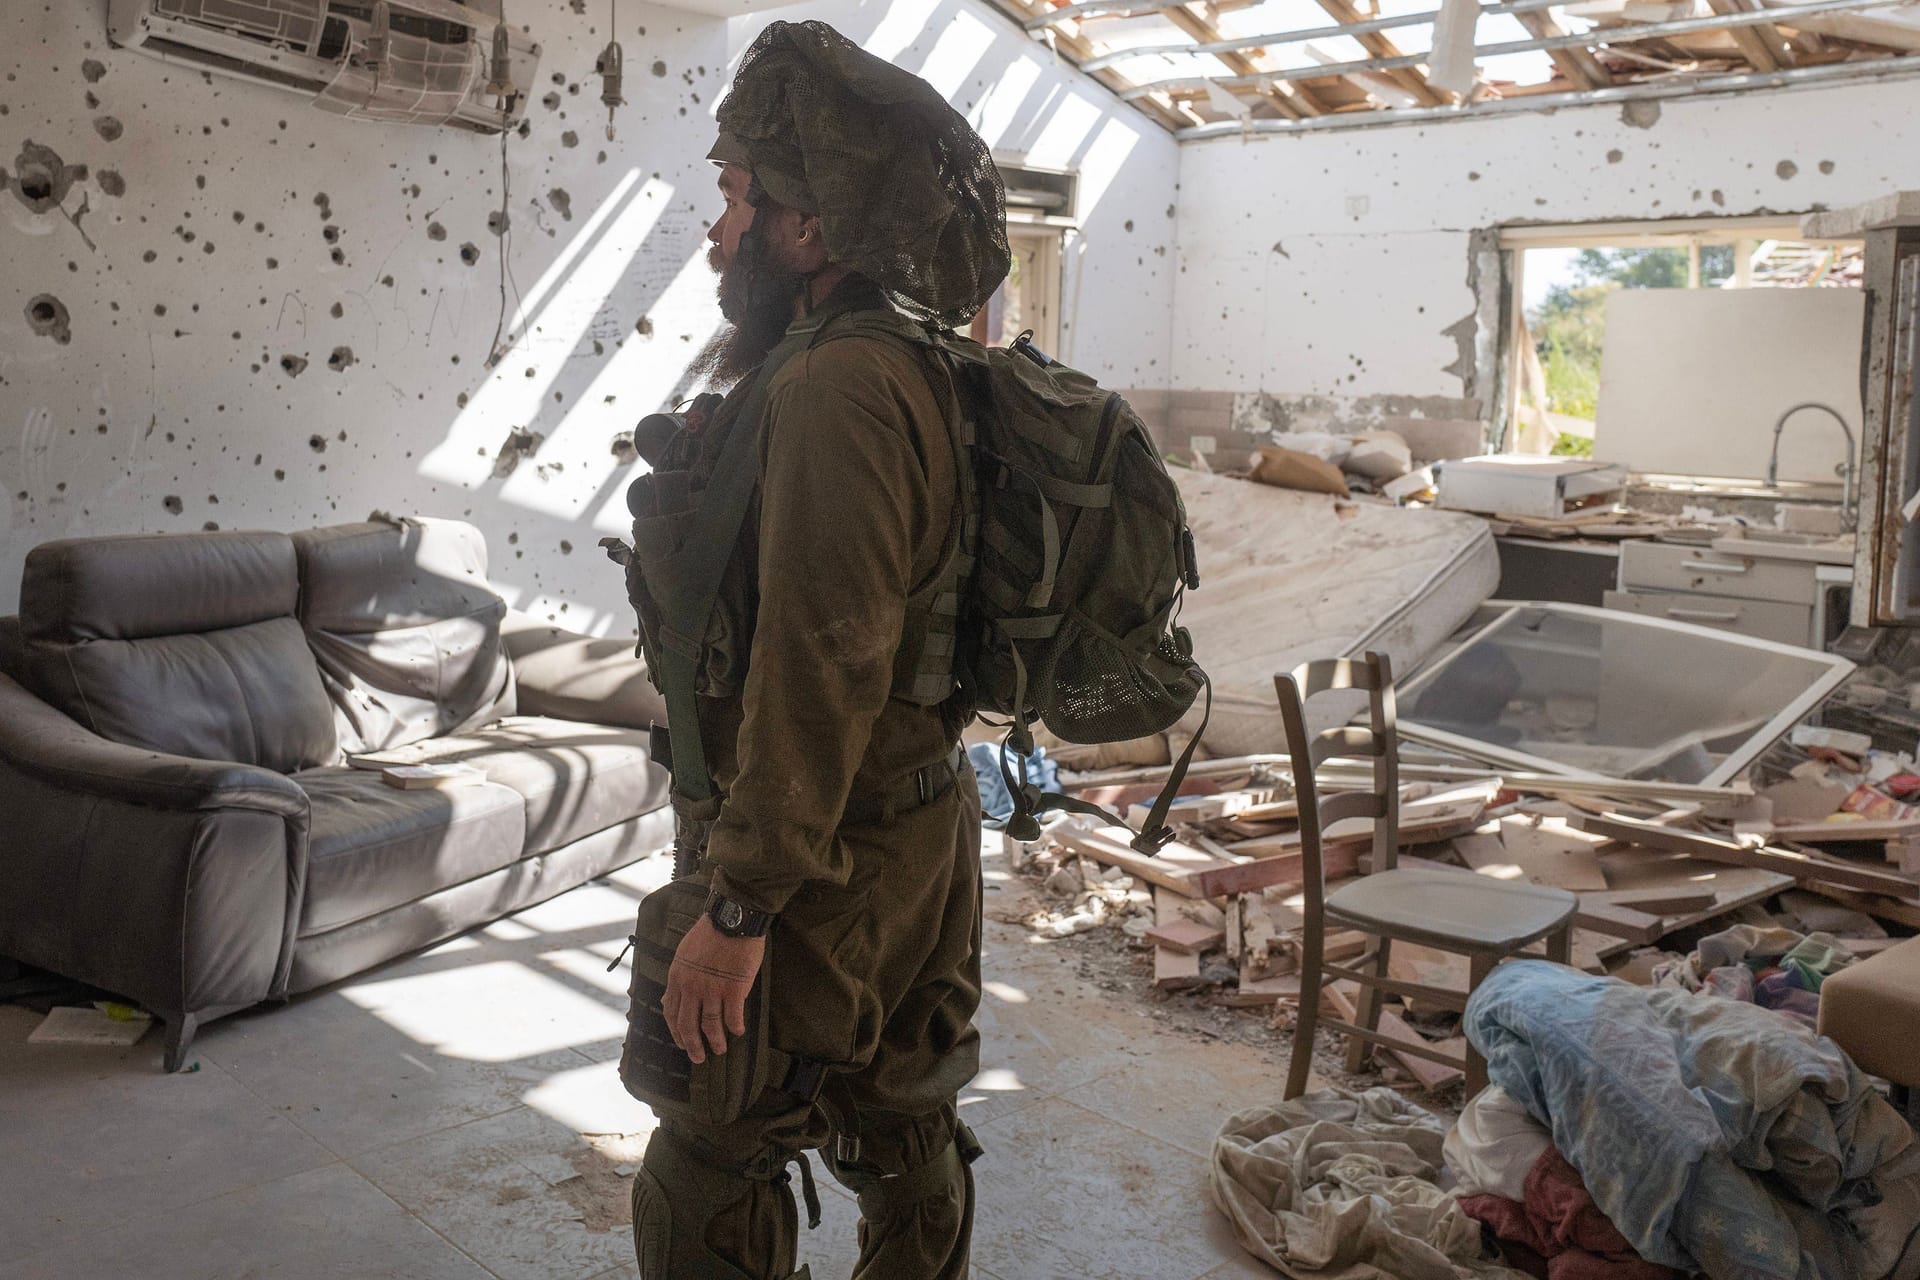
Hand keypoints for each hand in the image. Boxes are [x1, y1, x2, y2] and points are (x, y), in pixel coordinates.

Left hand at [662, 915, 765, 1064]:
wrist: (732, 921)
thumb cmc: (710, 933)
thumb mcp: (684, 953)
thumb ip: (679, 976)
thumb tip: (669, 996)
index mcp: (677, 978)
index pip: (671, 1012)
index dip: (675, 1031)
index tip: (681, 1042)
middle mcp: (692, 987)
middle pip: (688, 1024)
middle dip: (692, 1045)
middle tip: (698, 1058)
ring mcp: (713, 989)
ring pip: (710, 1025)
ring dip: (715, 1041)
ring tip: (720, 1049)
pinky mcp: (733, 989)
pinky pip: (733, 1016)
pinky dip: (735, 1027)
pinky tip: (738, 1031)